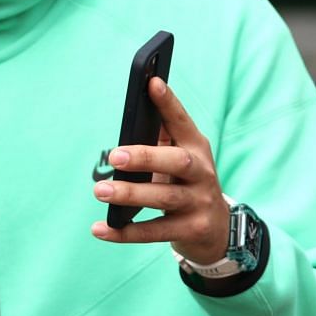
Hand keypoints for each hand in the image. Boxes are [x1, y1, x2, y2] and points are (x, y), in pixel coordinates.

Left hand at [90, 76, 230, 264]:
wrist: (216, 229)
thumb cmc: (186, 183)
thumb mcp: (181, 158)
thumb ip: (160, 139)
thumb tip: (131, 114)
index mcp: (197, 148)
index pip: (182, 122)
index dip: (169, 103)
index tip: (152, 83)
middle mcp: (202, 173)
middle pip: (177, 162)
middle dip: (145, 157)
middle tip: (114, 156)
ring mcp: (198, 203)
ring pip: (163, 197)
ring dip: (130, 194)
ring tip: (100, 191)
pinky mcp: (190, 230)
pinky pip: (154, 232)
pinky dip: (125, 232)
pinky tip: (99, 228)